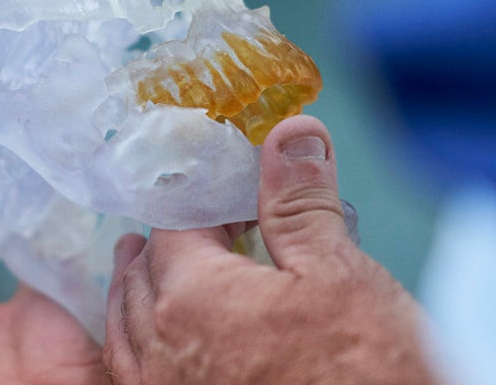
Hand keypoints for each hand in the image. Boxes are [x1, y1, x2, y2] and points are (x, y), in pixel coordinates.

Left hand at [104, 116, 437, 384]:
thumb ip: (302, 203)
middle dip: (164, 244)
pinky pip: (139, 377)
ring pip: (129, 333)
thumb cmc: (365, 376)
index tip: (226, 185)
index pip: (176, 224)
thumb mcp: (342, 276)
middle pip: (142, 277)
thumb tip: (290, 134)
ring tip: (152, 273)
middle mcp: (161, 352)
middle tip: (185, 224)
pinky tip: (166, 347)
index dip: (201, 196)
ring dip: (140, 295)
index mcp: (191, 297)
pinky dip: (143, 349)